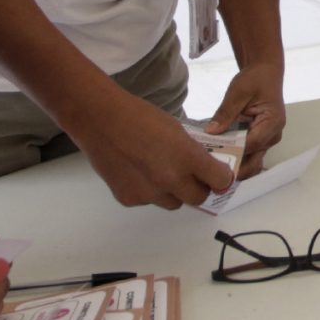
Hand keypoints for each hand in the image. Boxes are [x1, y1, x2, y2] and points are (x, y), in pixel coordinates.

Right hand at [77, 90, 236, 209]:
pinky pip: (148, 201)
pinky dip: (148, 190)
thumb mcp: (176, 128)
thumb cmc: (139, 116)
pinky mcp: (128, 199)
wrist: (99, 120)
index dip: (221, 178)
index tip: (218, 174)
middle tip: (192, 176)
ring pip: (172, 202)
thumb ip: (191, 151)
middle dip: (198, 188)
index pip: (220, 180)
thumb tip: (204, 166)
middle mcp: (169, 180)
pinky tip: (137, 171)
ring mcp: (148, 193)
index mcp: (186, 157)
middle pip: (198, 198)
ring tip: (159, 171)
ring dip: (173, 192)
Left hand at [206, 64, 286, 176]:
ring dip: (233, 163)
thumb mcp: (238, 91)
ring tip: (212, 164)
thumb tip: (211, 132)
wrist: (265, 73)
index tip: (212, 157)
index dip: (233, 152)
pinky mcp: (260, 140)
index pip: (252, 144)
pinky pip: (247, 154)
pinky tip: (218, 155)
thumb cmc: (255, 79)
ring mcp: (267, 140)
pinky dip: (234, 156)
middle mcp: (273, 136)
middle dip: (233, 165)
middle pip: (253, 160)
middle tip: (210, 168)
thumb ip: (225, 112)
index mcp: (272, 122)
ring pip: (250, 161)